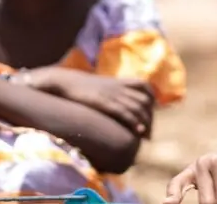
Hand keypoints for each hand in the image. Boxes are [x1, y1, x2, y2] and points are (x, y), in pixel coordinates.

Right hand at [34, 67, 153, 134]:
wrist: (65, 82)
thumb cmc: (79, 87)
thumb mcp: (99, 86)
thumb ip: (109, 91)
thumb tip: (114, 103)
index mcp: (118, 81)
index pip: (145, 86)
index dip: (152, 99)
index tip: (151, 113)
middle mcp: (119, 87)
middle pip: (145, 100)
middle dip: (150, 117)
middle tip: (148, 133)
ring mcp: (112, 95)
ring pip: (138, 107)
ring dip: (146, 123)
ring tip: (146, 136)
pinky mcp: (105, 103)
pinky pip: (125, 112)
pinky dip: (135, 122)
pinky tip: (138, 131)